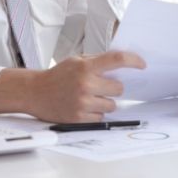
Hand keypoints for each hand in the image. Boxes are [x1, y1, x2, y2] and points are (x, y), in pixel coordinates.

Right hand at [27, 51, 145, 122]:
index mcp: (86, 67)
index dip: (133, 61)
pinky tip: (83, 106)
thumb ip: (97, 61)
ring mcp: (83, 102)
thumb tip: (121, 61)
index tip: (142, 64)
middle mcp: (85, 84)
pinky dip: (95, 113)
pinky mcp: (79, 118)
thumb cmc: (57, 76)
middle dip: (113, 87)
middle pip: (119, 88)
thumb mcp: (76, 61)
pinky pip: (101, 117)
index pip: (116, 59)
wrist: (35, 92)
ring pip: (112, 105)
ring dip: (105, 102)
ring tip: (89, 97)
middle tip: (100, 86)